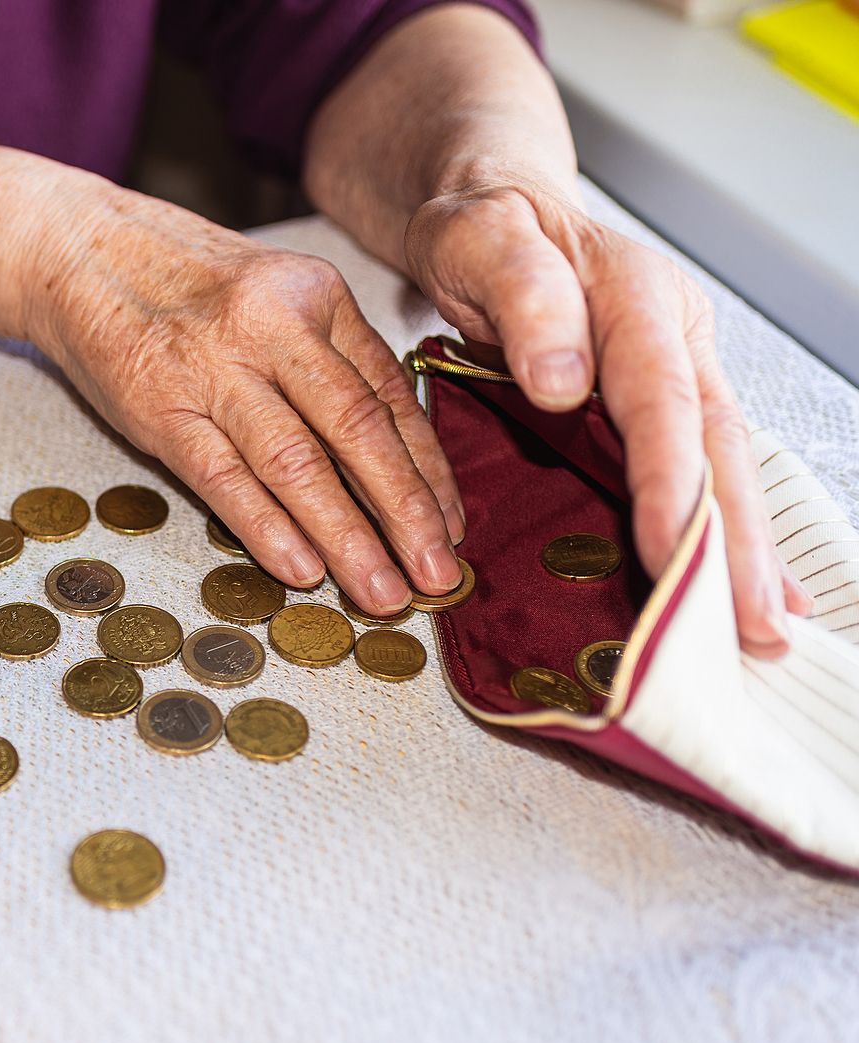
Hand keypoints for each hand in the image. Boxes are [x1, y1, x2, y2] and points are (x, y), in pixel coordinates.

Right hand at [19, 182, 464, 611]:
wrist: (75, 248)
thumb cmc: (179, 281)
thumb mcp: (273, 293)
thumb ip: (327, 358)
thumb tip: (387, 453)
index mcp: (316, 296)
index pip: (389, 394)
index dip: (428, 469)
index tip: (451, 526)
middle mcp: (273, 326)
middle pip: (357, 429)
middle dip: (406, 512)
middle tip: (437, 576)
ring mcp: (213, 366)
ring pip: (297, 463)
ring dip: (347, 537)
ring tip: (380, 591)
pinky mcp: (159, 405)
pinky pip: (223, 477)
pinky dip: (267, 528)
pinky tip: (301, 569)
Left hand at [404, 176, 811, 655]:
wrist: (493, 214)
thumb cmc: (482, 229)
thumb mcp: (479, 239)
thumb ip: (523, 298)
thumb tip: (562, 382)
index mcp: (637, 297)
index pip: (663, 400)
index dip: (670, 480)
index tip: (669, 549)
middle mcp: (672, 340)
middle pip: (716, 446)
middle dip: (736, 540)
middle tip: (754, 624)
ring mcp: (675, 374)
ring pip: (718, 468)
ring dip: (740, 551)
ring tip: (762, 629)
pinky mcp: (657, 408)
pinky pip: (694, 473)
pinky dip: (717, 534)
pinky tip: (737, 590)